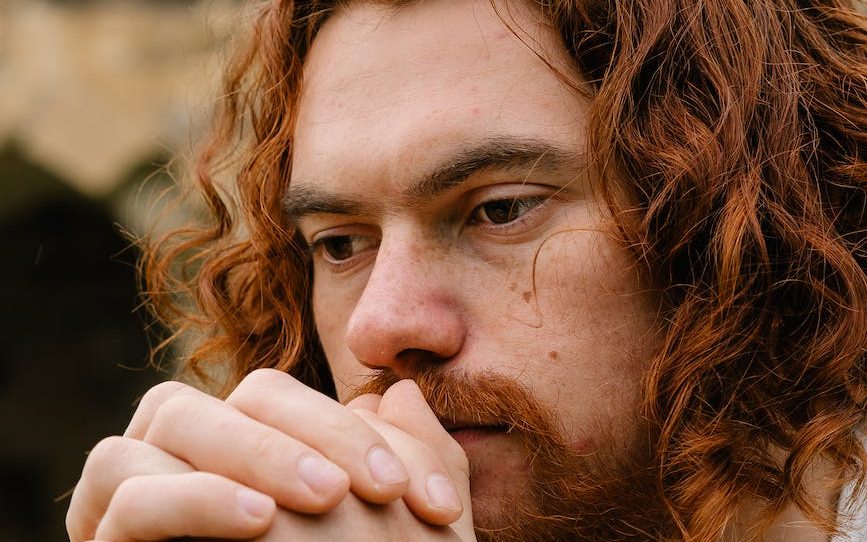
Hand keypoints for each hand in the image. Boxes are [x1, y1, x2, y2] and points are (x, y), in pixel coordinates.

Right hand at [66, 371, 467, 540]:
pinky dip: (198, 496)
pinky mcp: (109, 541)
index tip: (418, 494)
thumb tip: (400, 393)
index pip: (277, 396)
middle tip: (376, 489)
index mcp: (243, 444)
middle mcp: (188, 454)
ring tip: (327, 500)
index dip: (348, 429)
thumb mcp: (397, 529)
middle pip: (236, 393)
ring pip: (171, 416)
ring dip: (254, 449)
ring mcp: (140, 491)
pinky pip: (133, 495)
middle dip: (307, 431)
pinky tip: (258, 519)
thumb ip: (410, 458)